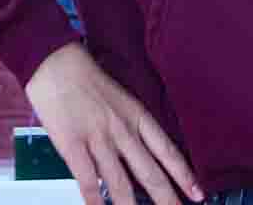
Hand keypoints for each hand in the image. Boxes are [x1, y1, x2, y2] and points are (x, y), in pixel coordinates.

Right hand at [24, 42, 201, 204]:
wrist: (54, 61)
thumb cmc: (84, 77)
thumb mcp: (118, 99)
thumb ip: (127, 127)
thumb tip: (131, 158)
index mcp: (136, 115)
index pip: (167, 151)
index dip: (184, 175)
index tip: (198, 195)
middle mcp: (122, 129)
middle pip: (149, 172)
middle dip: (166, 199)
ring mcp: (98, 139)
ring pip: (121, 183)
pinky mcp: (73, 145)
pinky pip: (87, 181)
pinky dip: (95, 201)